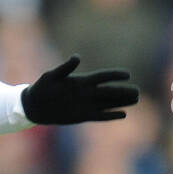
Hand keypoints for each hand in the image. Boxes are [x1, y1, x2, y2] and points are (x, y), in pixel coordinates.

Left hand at [21, 55, 138, 124]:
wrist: (34, 106)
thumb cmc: (41, 88)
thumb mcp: (51, 76)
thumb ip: (65, 68)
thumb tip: (77, 57)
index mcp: (81, 81)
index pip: (101, 76)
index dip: (114, 75)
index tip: (127, 74)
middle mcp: (86, 92)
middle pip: (109, 91)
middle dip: (123, 91)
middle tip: (138, 92)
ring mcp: (86, 104)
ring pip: (108, 103)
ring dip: (121, 102)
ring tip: (136, 99)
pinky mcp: (83, 116)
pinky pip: (100, 115)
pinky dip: (111, 115)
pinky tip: (123, 114)